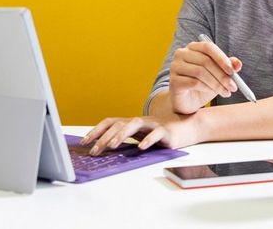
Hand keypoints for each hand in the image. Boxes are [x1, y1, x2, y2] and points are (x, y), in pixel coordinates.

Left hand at [79, 112, 204, 155]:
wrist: (188, 127)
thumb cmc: (162, 134)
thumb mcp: (141, 136)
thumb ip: (127, 140)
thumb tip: (104, 149)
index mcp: (132, 122)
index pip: (111, 122)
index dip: (97, 130)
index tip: (84, 141)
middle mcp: (140, 121)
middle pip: (119, 124)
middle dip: (104, 137)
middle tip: (94, 150)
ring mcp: (153, 124)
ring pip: (135, 124)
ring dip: (122, 134)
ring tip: (112, 146)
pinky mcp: (166, 131)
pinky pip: (157, 134)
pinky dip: (149, 140)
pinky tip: (142, 147)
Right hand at [168, 40, 241, 113]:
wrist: (186, 102)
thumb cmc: (203, 85)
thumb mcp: (218, 75)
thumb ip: (228, 67)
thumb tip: (237, 64)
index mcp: (193, 47)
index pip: (208, 47)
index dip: (221, 58)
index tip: (233, 71)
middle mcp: (181, 54)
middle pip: (205, 61)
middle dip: (222, 75)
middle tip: (233, 86)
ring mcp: (175, 67)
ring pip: (200, 72)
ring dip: (216, 84)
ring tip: (225, 92)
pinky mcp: (173, 81)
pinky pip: (193, 83)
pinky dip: (206, 89)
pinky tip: (211, 94)